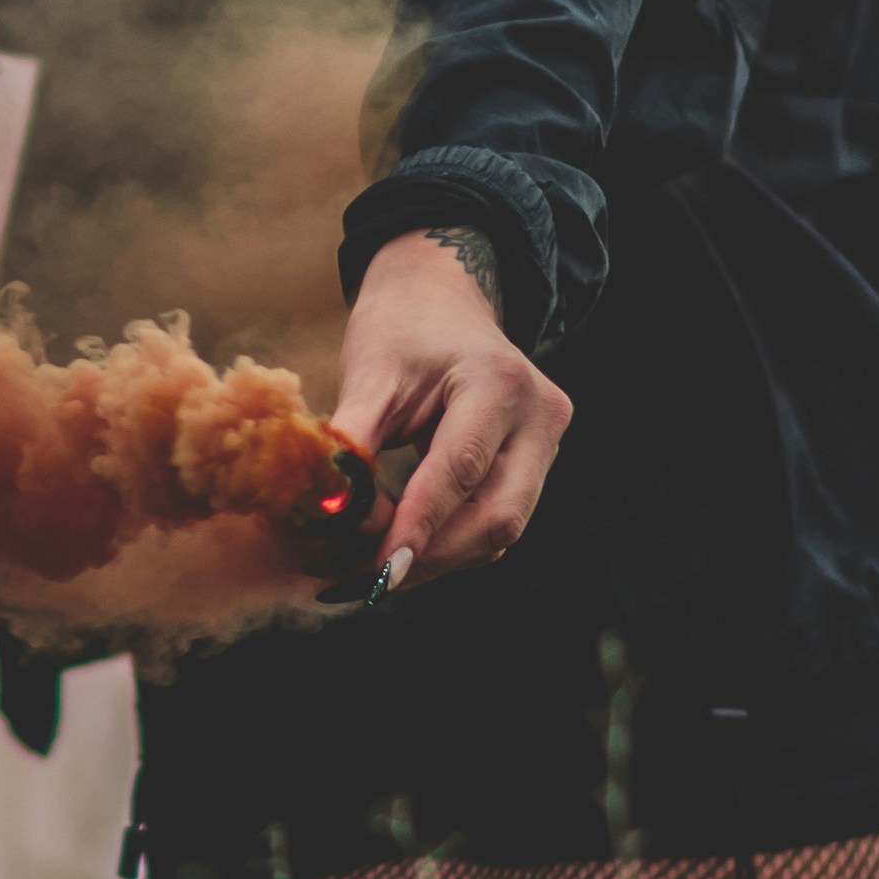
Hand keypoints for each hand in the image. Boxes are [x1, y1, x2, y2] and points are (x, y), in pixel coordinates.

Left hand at [332, 227, 572, 583]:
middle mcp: (539, 414)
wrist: (441, 298)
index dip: (419, 527)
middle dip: (434, 555)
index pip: (461, 471)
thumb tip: (331, 517)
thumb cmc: (401, 328)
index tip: (377, 571)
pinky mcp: (538, 462)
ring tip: (374, 568)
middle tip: (368, 581)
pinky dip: (451, 541)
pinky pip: (497, 518)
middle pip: (499, 514)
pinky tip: (404, 548)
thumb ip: (353, 446)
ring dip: (439, 556)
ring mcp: (547, 440)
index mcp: (499, 381)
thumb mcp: (369, 376)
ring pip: (501, 528)